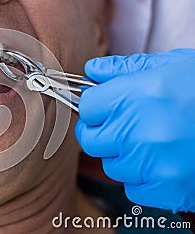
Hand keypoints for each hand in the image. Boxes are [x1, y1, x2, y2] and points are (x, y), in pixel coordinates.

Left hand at [75, 48, 194, 212]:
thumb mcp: (168, 66)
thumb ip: (123, 69)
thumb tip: (93, 71)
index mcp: (136, 95)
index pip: (86, 107)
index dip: (94, 107)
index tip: (103, 108)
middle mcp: (140, 130)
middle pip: (91, 139)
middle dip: (102, 132)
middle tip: (122, 126)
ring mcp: (153, 163)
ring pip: (112, 165)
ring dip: (124, 155)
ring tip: (150, 142)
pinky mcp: (167, 188)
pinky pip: (133, 188)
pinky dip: (142, 178)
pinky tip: (161, 161)